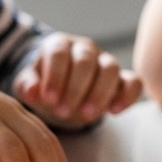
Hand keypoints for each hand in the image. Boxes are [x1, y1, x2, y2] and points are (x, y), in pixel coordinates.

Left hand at [13, 33, 141, 125]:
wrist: (61, 89)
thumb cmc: (44, 84)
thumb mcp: (29, 84)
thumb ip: (27, 85)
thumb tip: (32, 92)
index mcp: (59, 45)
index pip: (58, 54)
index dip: (54, 76)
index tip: (47, 99)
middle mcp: (85, 49)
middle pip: (85, 61)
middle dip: (75, 88)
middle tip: (63, 112)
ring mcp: (105, 62)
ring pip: (111, 68)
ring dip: (99, 93)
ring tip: (86, 116)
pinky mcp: (123, 79)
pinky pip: (134, 82)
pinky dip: (128, 95)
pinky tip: (114, 111)